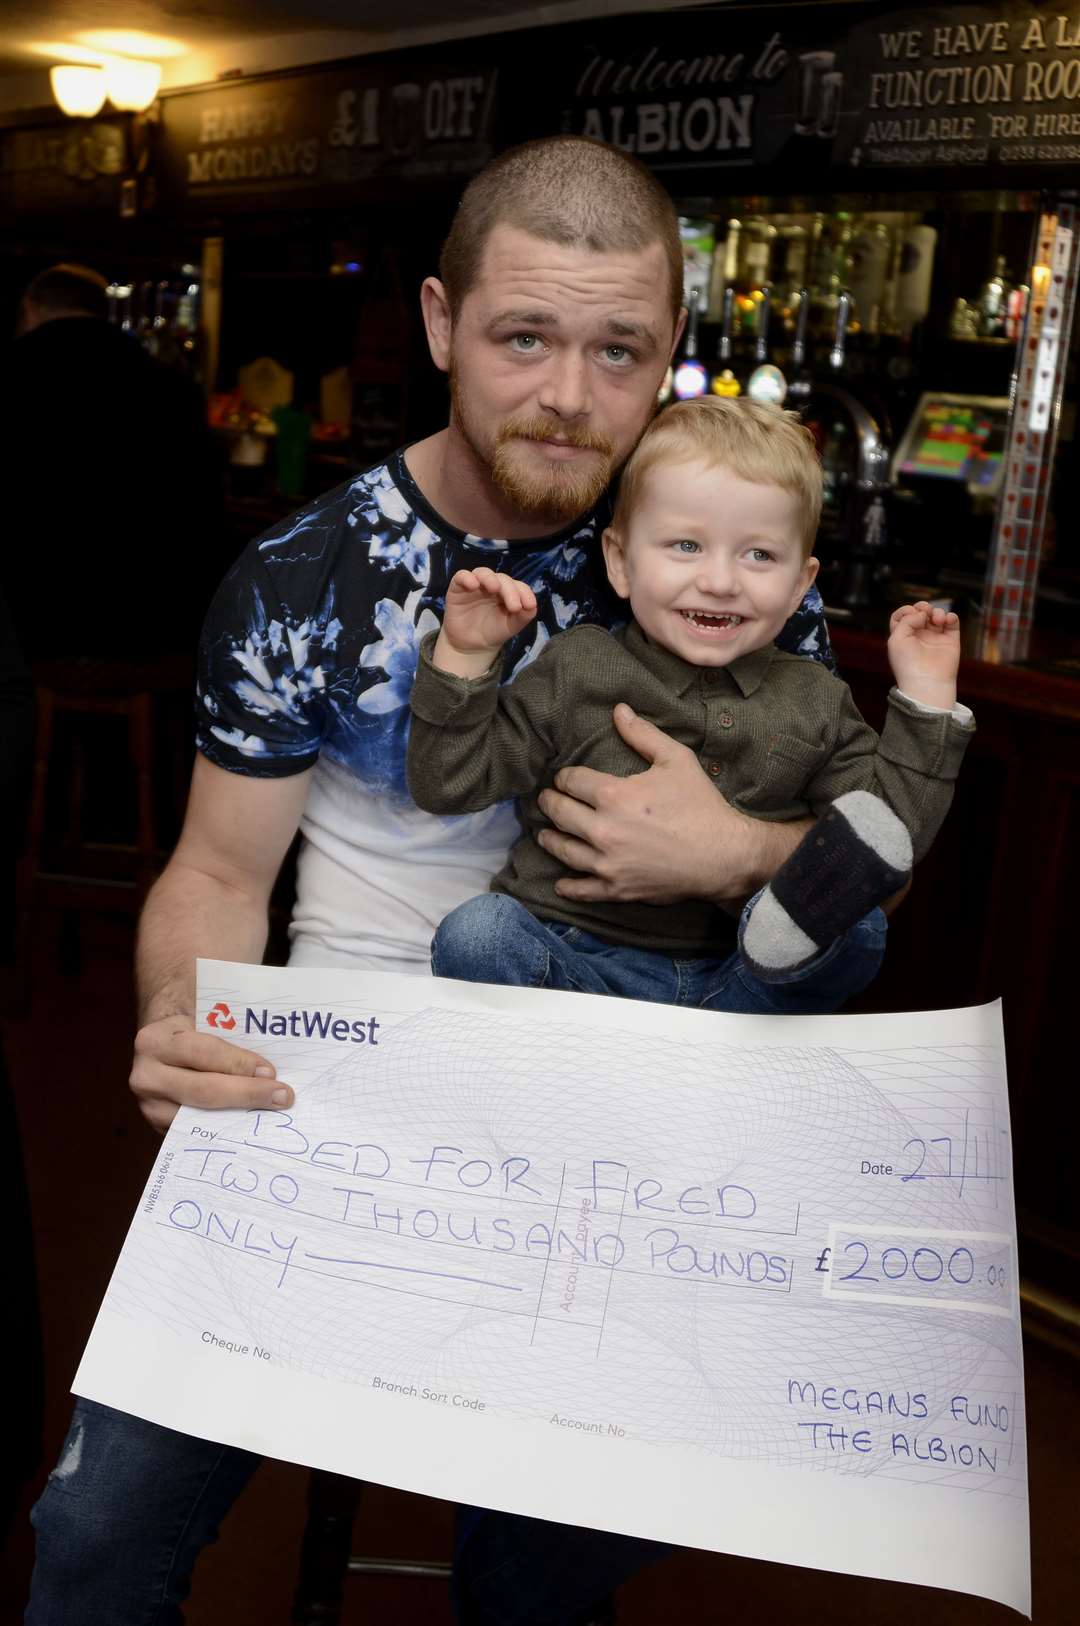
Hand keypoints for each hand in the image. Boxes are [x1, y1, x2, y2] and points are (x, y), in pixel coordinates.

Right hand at [129, 1014, 293, 1134]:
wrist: (159, 1045)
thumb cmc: (190, 1030)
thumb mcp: (201, 1022)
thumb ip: (228, 1039)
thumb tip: (270, 1069)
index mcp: (155, 1041)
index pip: (203, 1052)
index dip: (239, 1064)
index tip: (271, 1072)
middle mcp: (146, 1076)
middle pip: (203, 1089)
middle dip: (247, 1093)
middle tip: (282, 1096)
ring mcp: (150, 1106)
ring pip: (200, 1116)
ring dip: (240, 1116)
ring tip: (271, 1112)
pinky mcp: (158, 1128)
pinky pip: (196, 1131)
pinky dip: (225, 1129)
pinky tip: (248, 1126)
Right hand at [436, 568, 536, 677]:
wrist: (471, 646)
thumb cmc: (493, 632)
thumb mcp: (511, 626)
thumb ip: (524, 616)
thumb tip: (532, 605)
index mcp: (508, 592)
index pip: (518, 586)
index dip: (525, 593)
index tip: (529, 605)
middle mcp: (493, 585)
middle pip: (503, 579)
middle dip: (510, 591)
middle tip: (514, 607)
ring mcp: (476, 585)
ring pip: (483, 573)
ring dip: (490, 578)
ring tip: (494, 588)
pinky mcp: (458, 588)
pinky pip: (461, 576)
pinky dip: (467, 577)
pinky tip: (473, 585)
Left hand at [535, 703, 798, 904]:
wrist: (724, 855)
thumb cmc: (700, 805)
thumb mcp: (676, 760)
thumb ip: (643, 734)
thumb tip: (618, 710)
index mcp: (613, 795)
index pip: (572, 781)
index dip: (565, 777)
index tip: (564, 778)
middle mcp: (602, 830)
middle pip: (560, 814)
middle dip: (551, 803)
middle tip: (547, 800)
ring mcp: (607, 862)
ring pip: (564, 850)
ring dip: (550, 840)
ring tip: (545, 834)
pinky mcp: (617, 888)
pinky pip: (583, 890)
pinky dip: (569, 886)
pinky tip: (560, 883)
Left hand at [888, 601, 960, 708]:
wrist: (927, 681)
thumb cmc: (908, 663)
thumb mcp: (896, 639)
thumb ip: (906, 620)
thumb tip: (922, 613)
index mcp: (903, 637)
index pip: (902, 616)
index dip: (905, 610)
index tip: (910, 613)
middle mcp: (919, 637)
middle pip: (920, 613)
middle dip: (923, 607)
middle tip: (925, 611)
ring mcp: (935, 638)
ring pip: (936, 615)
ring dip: (937, 612)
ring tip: (936, 620)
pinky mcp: (950, 641)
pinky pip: (952, 622)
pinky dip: (951, 617)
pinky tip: (947, 620)